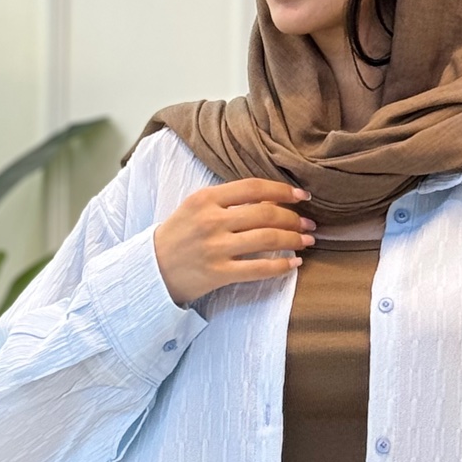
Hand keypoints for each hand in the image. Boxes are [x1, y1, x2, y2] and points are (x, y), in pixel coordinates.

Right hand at [154, 179, 316, 307]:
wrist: (152, 268)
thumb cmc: (179, 234)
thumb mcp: (196, 207)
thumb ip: (228, 200)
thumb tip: (271, 198)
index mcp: (206, 198)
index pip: (253, 188)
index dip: (283, 191)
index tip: (301, 196)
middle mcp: (211, 221)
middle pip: (265, 214)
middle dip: (294, 218)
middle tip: (309, 224)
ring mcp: (215, 248)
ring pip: (267, 239)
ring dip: (293, 239)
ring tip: (307, 241)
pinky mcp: (218, 273)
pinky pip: (259, 269)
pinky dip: (282, 266)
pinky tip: (295, 263)